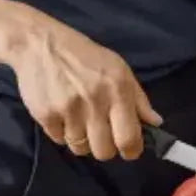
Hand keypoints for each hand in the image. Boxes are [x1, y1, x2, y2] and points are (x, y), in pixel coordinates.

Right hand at [10, 21, 161, 161]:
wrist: (40, 44)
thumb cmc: (83, 56)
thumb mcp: (118, 69)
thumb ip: (138, 98)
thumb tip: (155, 123)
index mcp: (118, 90)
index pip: (129, 139)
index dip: (131, 150)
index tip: (129, 149)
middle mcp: (95, 101)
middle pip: (104, 151)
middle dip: (105, 147)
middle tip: (101, 133)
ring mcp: (68, 110)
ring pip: (80, 148)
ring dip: (81, 139)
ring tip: (78, 119)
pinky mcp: (46, 115)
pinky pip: (59, 140)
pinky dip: (61, 132)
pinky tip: (62, 113)